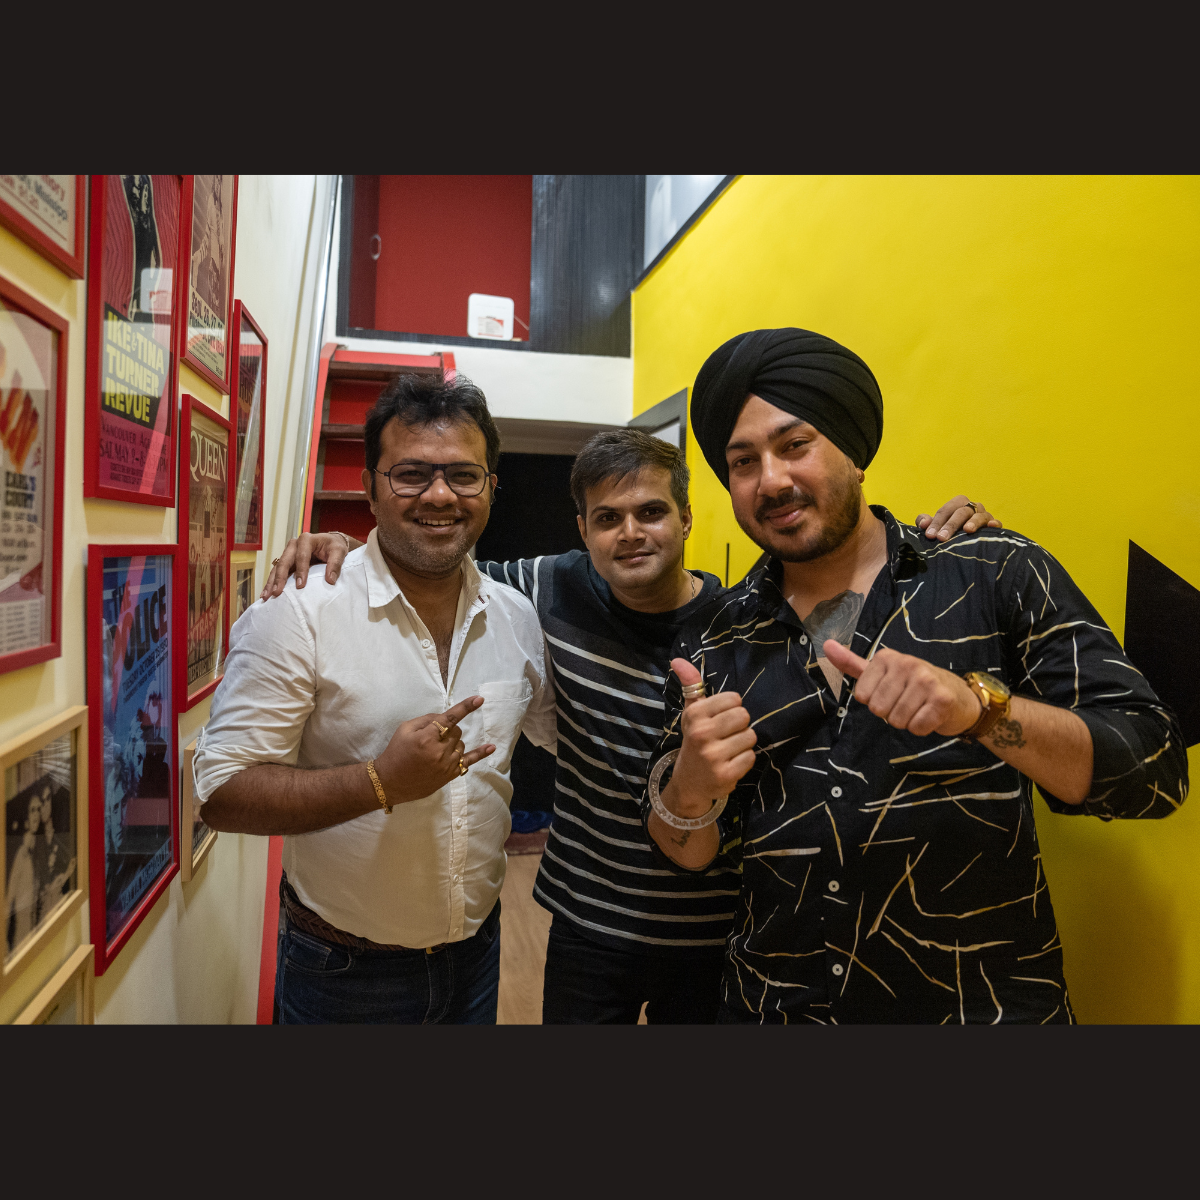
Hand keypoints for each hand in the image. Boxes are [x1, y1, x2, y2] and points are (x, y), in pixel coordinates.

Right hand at [262, 532, 354, 598]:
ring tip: (266, 596)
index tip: (300, 586)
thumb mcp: (339, 551)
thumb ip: (335, 564)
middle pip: (284, 561)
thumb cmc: (334, 547)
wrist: (330, 543)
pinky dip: (271, 582)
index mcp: (306, 540)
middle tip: (277, 592)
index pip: (302, 556)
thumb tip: (330, 580)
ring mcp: (288, 553)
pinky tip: (266, 593)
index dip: (301, 571)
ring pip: (277, 567)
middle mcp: (294, 545)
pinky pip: (276, 572)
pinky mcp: (286, 561)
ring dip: (271, 582)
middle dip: (280, 578)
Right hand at [373, 695, 495, 804]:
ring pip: (461, 744)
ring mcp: (446, 765)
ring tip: (435, 750)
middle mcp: (439, 751)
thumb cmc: (396, 752)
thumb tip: (445, 717)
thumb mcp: (404, 729)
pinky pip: (469, 762)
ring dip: (452, 742)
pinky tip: (491, 747)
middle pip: (456, 731)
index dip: (465, 707)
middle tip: (431, 737)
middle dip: (447, 730)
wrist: (389, 781)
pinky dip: (481, 754)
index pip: (450, 719)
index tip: (479, 699)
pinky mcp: (450, 775)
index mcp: (426, 738)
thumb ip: (426, 720)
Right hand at [663, 658, 756, 815]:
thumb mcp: (691, 713)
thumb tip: (677, 659)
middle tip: (726, 736)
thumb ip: (690, 685)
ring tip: (728, 749)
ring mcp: (713, 756)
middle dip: (739, 726)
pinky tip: (731, 762)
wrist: (689, 783)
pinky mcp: (726, 774)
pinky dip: (744, 760)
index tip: (720, 719)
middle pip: (744, 716)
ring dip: (743, 743)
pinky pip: (751, 756)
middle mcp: (702, 734)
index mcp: (694, 715)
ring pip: (750, 736)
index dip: (732, 708)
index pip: (734, 698)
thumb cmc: (695, 741)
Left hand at [824, 641, 981, 735]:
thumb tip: (826, 645)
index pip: (862, 696)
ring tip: (919, 708)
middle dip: (891, 713)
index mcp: (887, 657)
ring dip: (907, 721)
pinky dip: (922, 728)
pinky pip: (917, 727)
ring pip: (897, 720)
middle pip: (878, 709)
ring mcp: (926, 680)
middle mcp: (907, 664)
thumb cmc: (915, 685)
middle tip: (908, 703)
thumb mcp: (882, 672)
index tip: (892, 693)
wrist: (960, 696)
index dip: (875, 701)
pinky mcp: (942, 699)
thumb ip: (853, 663)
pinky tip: (930, 715)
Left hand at [916, 495, 1001, 541]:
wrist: (965, 539)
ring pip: (979, 516)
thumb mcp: (934, 525)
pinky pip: (996, 522)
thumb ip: (924, 521)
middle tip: (942, 538)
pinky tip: (991, 526)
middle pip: (961, 513)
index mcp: (957, 504)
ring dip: (973, 522)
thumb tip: (923, 524)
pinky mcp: (993, 525)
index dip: (936, 522)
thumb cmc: (947, 530)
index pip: (945, 511)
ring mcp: (984, 515)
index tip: (929, 535)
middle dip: (950, 525)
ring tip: (967, 530)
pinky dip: (994, 523)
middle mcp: (971, 507)